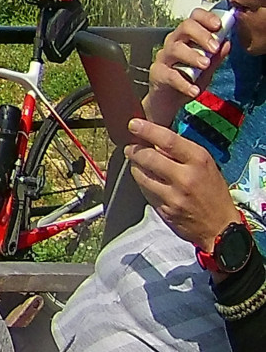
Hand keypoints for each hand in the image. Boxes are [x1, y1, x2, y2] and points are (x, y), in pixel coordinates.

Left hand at [124, 118, 236, 249]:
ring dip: (134, 166)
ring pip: (141, 175)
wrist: (220, 227)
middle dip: (134, 150)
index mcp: (199, 161)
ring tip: (136, 163)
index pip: (168, 140)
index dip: (147, 130)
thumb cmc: (213, 193)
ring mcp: (173, 195)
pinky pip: (144, 191)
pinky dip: (141, 183)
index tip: (133, 124)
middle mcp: (185, 177)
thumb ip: (182, 154)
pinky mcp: (163, 209)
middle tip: (130, 147)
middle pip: (148, 157)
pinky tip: (145, 180)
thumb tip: (155, 141)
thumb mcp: (205, 166)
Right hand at [143, 9, 231, 125]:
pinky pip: (170, 75)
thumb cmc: (187, 79)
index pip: (193, 18)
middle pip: (184, 27)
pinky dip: (184, 83)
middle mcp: (173, 43)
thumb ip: (216, 57)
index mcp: (187, 37)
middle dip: (201, 35)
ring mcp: (163, 57)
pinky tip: (194, 90)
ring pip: (175, 49)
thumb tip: (227, 43)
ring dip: (192, 56)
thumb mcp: (207, 68)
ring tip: (205, 65)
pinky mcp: (157, 73)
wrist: (169, 101)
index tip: (218, 26)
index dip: (205, 18)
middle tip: (214, 48)